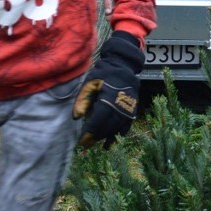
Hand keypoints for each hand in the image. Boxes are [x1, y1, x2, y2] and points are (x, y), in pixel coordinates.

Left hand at [73, 32, 144, 148]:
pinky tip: (111, 141)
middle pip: (108, 127)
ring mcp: (129, 109)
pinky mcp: (133, 110)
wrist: (124, 66)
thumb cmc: (103, 74)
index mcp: (108, 98)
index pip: (98, 120)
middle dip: (96, 136)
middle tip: (87, 143)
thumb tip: (76, 117)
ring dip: (106, 137)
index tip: (82, 141)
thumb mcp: (89, 83)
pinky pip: (126, 126)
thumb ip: (82, 100)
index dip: (90, 132)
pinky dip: (118, 135)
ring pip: (117, 128)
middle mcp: (120, 105)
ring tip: (96, 142)